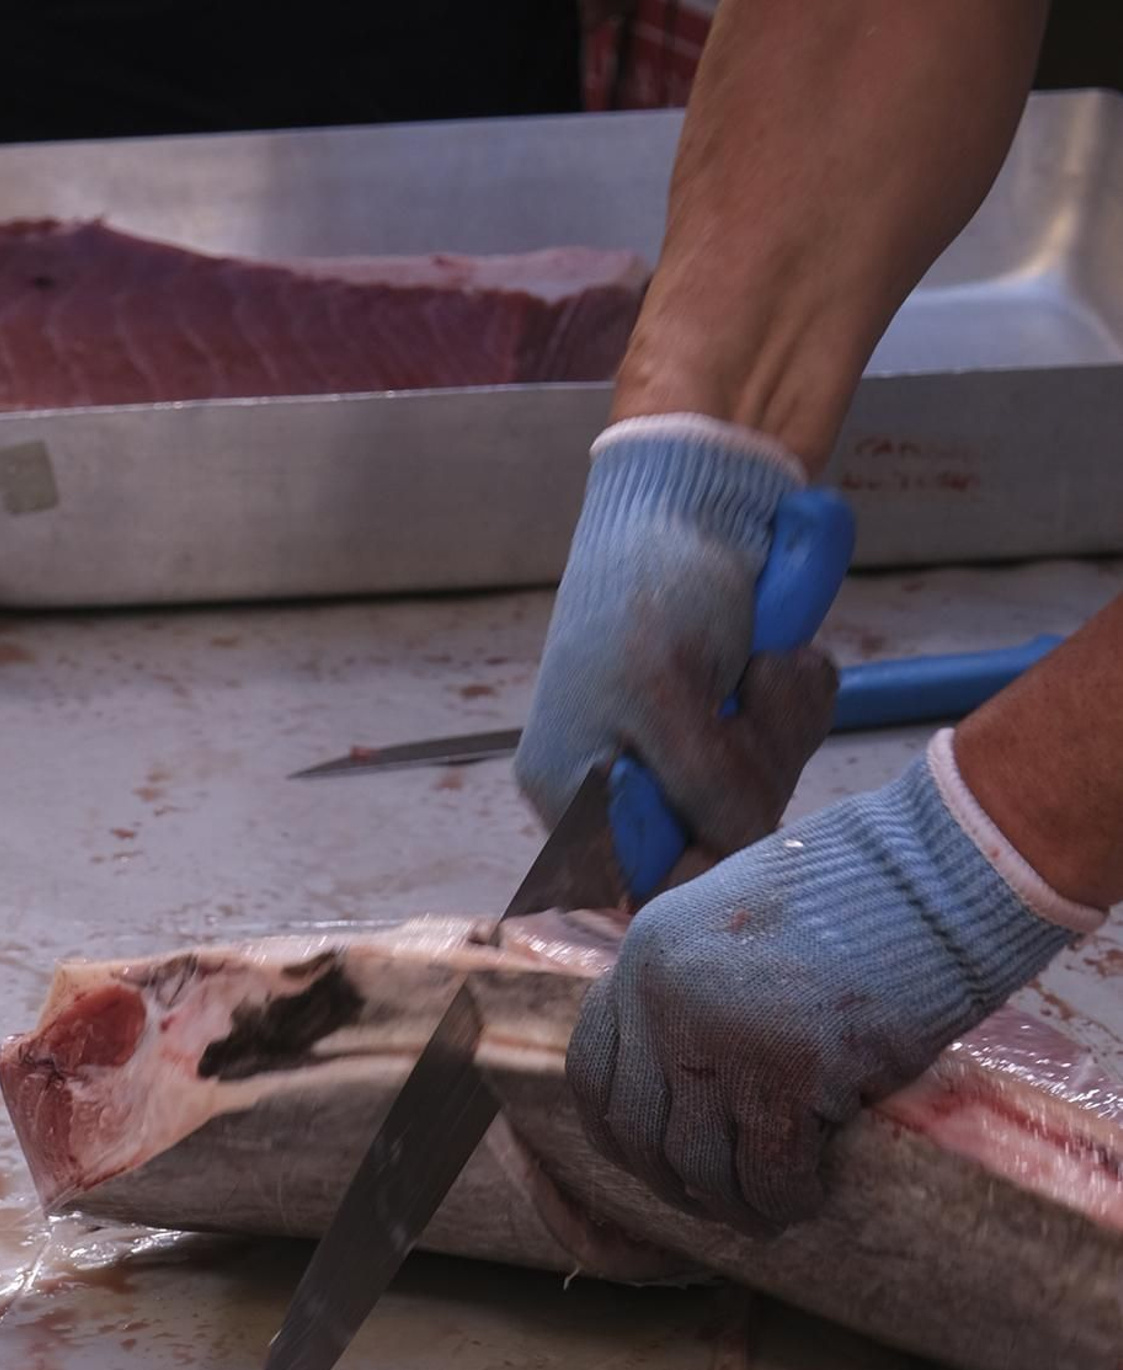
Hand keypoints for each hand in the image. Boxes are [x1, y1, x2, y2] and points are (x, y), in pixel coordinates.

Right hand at [516, 415, 836, 849]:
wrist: (698, 487)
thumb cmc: (655, 581)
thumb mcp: (665, 692)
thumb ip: (695, 787)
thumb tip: (733, 859)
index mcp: (571, 786)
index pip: (636, 882)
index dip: (696, 865)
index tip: (737, 821)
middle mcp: (621, 780)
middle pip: (712, 841)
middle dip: (748, 767)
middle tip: (742, 695)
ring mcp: (684, 747)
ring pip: (762, 792)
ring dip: (780, 722)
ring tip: (761, 659)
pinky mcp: (735, 715)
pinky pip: (788, 744)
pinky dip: (797, 698)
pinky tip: (779, 657)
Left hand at [567, 732, 1096, 1232]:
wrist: (937, 870)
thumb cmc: (859, 890)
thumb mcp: (741, 918)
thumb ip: (701, 982)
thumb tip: (690, 1066)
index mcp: (647, 953)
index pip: (593, 1068)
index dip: (618, 1130)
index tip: (652, 1158)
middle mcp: (664, 998)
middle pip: (636, 1129)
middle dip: (672, 1179)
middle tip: (714, 1199)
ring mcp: (720, 1036)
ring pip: (699, 1163)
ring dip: (732, 1203)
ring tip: (768, 1211)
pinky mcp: (789, 1073)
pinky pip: (770, 1170)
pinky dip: (787, 1198)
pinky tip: (810, 1196)